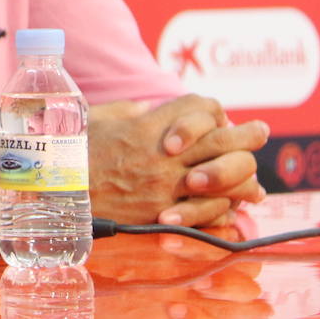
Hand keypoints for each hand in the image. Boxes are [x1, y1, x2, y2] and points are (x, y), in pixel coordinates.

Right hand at [89, 95, 266, 226]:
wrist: (60, 193)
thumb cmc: (74, 151)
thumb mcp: (99, 117)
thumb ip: (131, 110)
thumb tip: (150, 108)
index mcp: (149, 126)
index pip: (201, 107)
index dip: (213, 110)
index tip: (219, 115)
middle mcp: (165, 155)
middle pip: (225, 140)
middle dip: (248, 135)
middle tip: (259, 132)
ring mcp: (169, 186)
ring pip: (230, 178)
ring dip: (245, 176)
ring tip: (252, 178)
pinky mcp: (166, 213)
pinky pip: (214, 211)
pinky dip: (229, 208)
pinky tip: (234, 205)